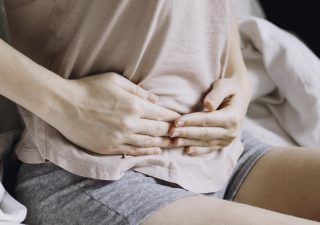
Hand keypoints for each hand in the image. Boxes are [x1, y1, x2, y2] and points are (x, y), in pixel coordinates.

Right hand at [49, 73, 179, 155]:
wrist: (64, 105)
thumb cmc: (89, 88)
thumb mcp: (115, 81)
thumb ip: (138, 91)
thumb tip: (156, 100)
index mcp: (134, 106)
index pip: (162, 114)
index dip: (174, 118)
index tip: (182, 120)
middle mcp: (130, 124)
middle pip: (159, 130)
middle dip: (173, 132)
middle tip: (183, 134)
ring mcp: (120, 138)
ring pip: (149, 143)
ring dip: (164, 143)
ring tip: (174, 144)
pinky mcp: (110, 147)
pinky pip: (134, 152)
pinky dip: (147, 152)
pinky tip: (156, 151)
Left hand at [169, 75, 250, 155]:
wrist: (240, 97)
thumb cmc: (229, 88)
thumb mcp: (225, 85)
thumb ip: (216, 94)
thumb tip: (208, 105)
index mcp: (232, 117)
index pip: (207, 120)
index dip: (191, 121)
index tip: (176, 121)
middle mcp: (232, 131)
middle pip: (205, 133)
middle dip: (186, 133)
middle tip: (170, 132)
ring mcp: (229, 139)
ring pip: (205, 143)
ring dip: (189, 142)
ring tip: (173, 142)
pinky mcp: (224, 143)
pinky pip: (210, 148)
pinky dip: (198, 150)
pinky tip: (186, 150)